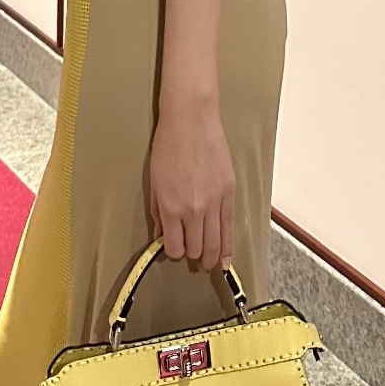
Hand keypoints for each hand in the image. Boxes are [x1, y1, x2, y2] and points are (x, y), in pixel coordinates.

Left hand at [148, 96, 235, 270]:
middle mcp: (194, 210)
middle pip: (197, 248)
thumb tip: (162, 234)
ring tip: (210, 264)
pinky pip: (230, 226)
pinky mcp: (229, 192)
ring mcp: (215, 202)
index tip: (172, 250)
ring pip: (216, 242)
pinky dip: (229, 246)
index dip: (172, 253)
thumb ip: (158, 212)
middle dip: (193, 257)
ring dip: (212, 256)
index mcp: (172, 208)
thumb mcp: (155, 182)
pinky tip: (227, 258)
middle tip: (193, 260)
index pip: (174, 247)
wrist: (192, 121)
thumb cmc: (167, 147)